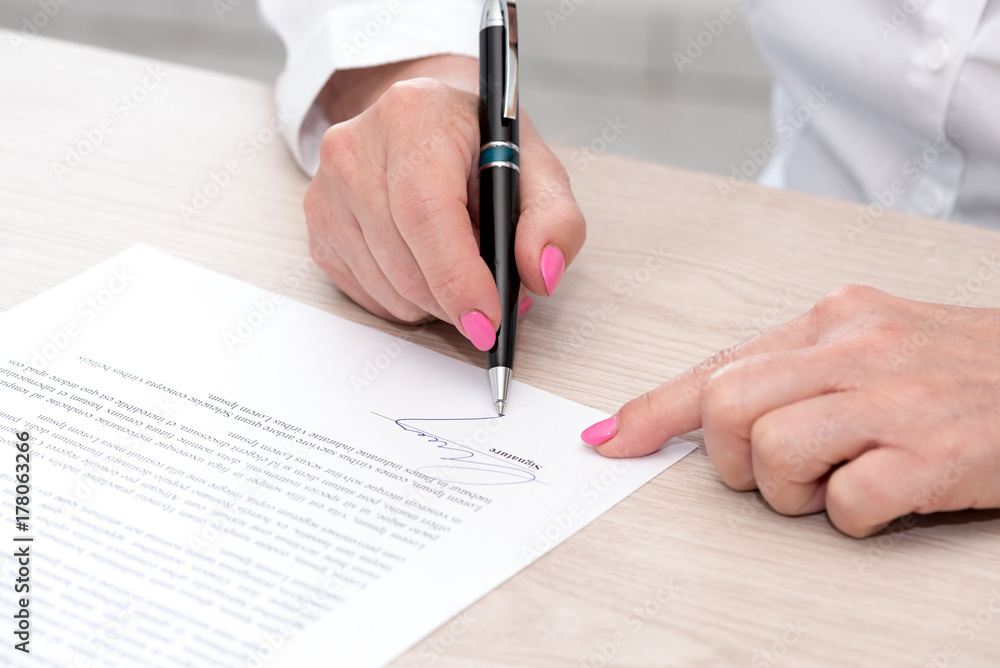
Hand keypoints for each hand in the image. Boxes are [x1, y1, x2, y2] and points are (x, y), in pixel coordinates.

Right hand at [304, 56, 584, 349]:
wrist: (424, 118)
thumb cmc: (480, 143)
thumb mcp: (536, 168)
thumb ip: (555, 220)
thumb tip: (541, 274)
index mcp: (413, 116)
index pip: (426, 213)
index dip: (458, 277)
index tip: (488, 321)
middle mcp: (355, 148)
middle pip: (405, 262)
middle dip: (457, 301)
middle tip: (494, 302)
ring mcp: (327, 190)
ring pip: (389, 289)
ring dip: (436, 302)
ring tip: (462, 264)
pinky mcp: (318, 226)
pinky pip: (369, 296)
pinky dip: (408, 299)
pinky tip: (427, 263)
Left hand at [581, 285, 999, 536]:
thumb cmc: (965, 372)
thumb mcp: (872, 350)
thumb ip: (793, 373)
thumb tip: (707, 411)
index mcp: (835, 318)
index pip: (720, 364)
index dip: (654, 409)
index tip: (611, 439)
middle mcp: (858, 347)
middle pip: (728, 406)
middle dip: (729, 458)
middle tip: (775, 470)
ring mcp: (898, 398)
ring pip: (771, 450)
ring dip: (789, 490)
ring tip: (838, 481)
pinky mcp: (936, 453)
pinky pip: (846, 501)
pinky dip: (850, 517)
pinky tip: (884, 498)